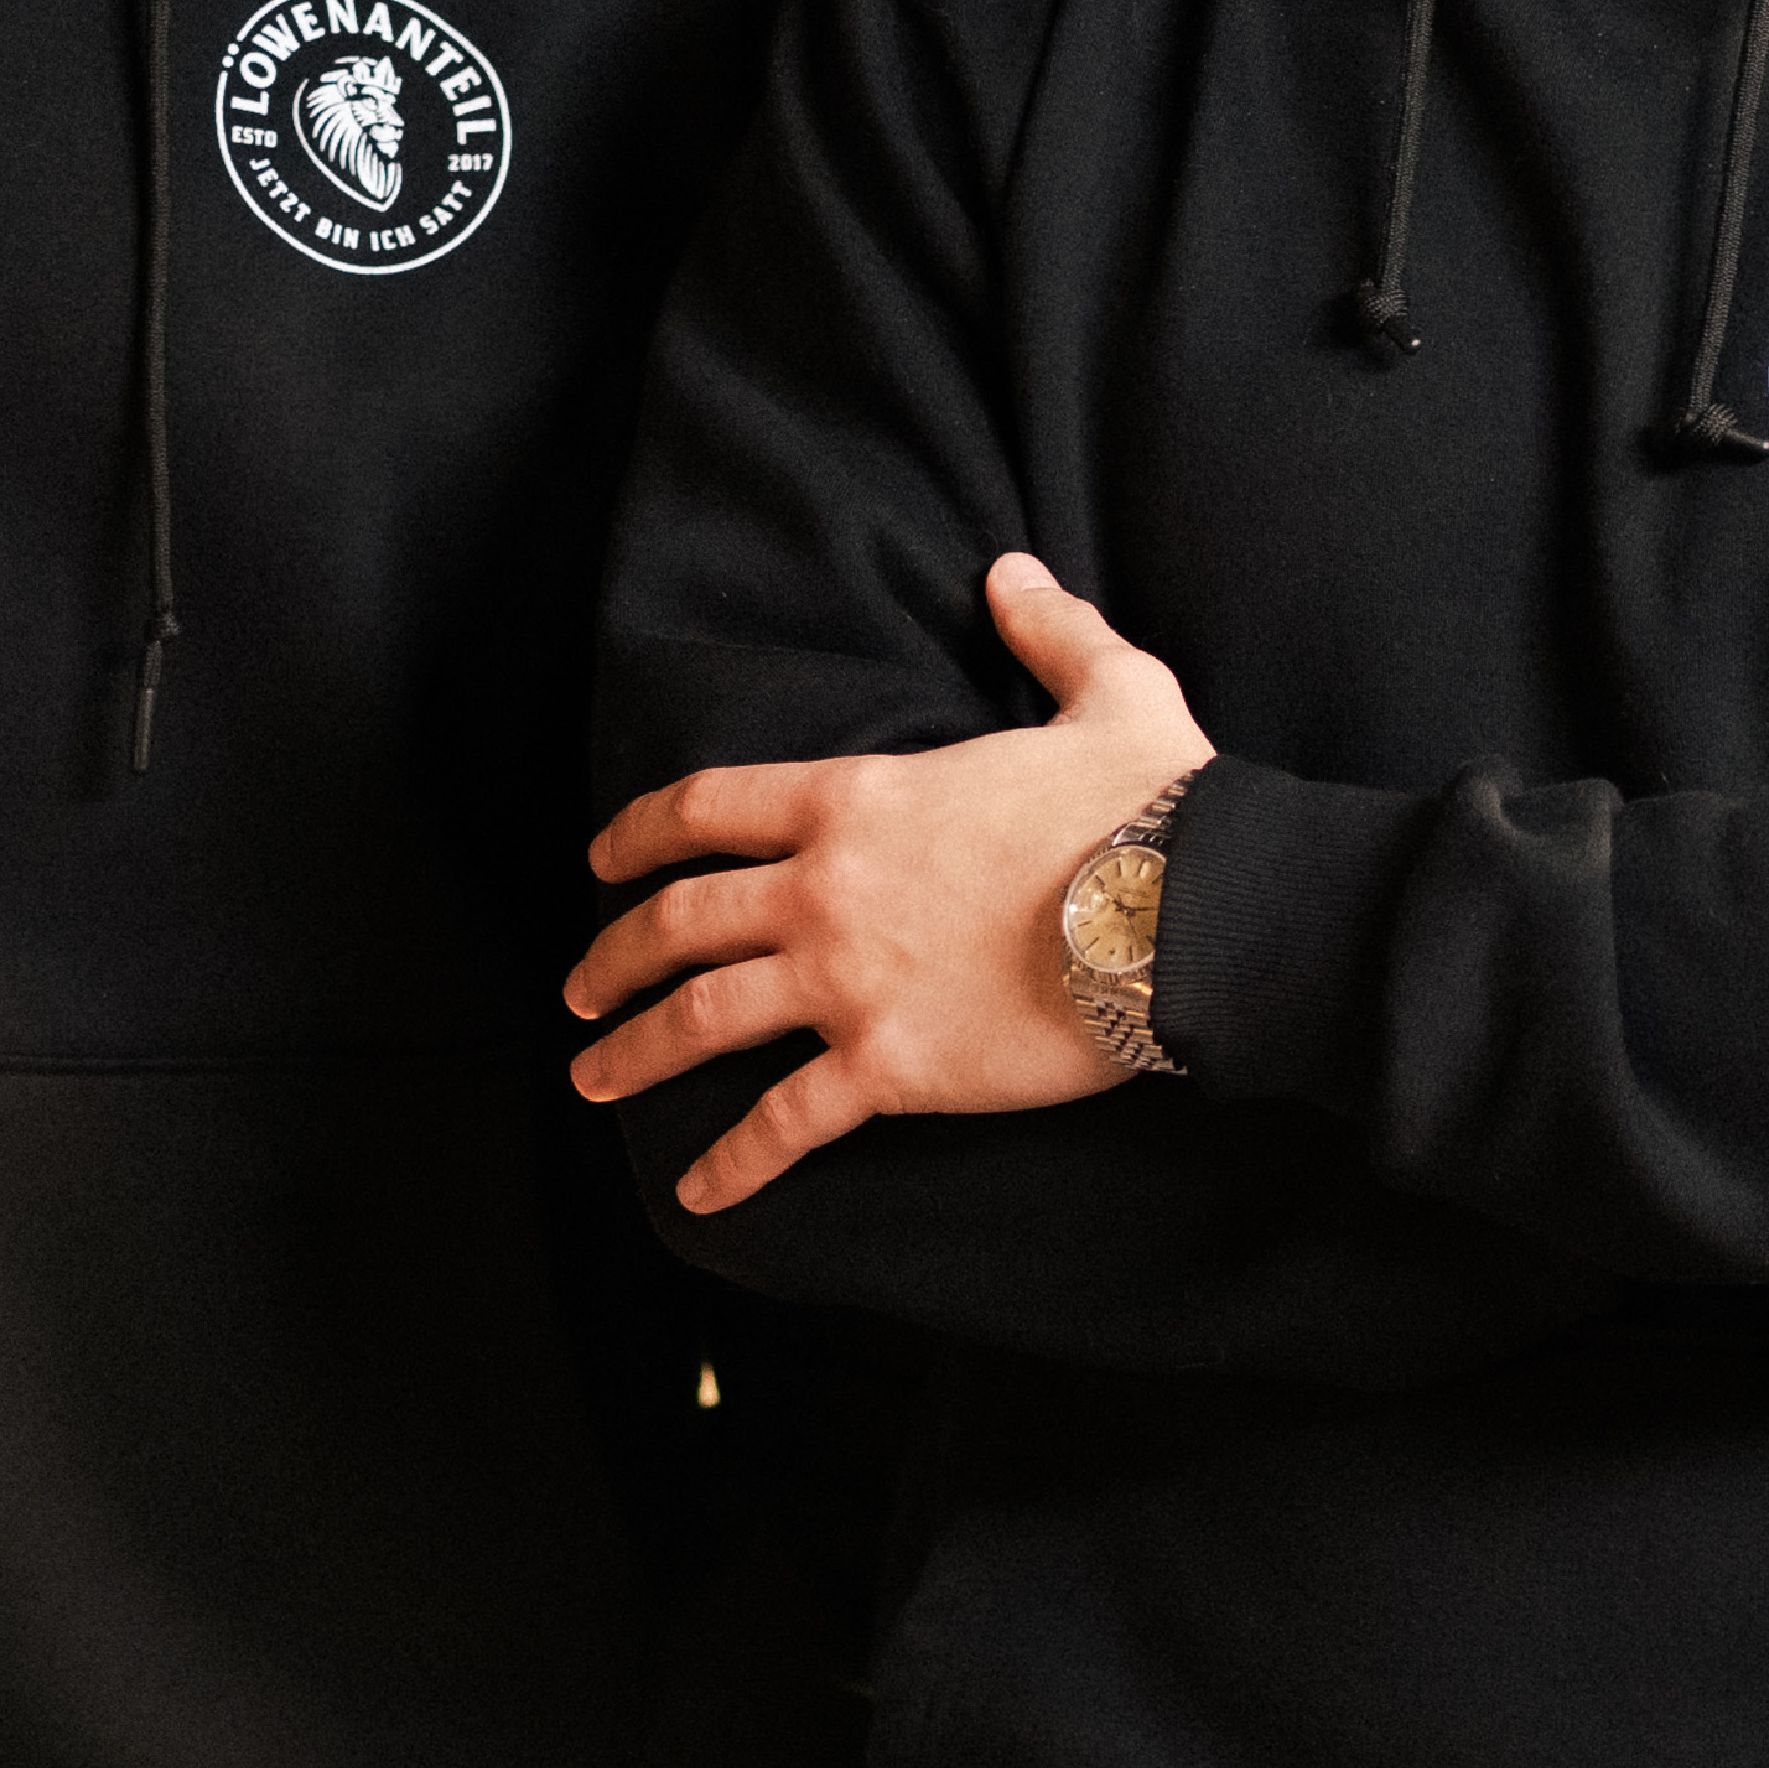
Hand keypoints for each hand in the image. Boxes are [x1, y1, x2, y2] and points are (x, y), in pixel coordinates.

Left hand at [565, 552, 1211, 1211]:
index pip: (707, 808)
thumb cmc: (1153, 803)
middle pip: (679, 921)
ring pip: (703, 1021)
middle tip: (577, 991)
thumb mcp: (1108, 691)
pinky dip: (733, 1164)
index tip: (599, 860)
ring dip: (636, 1053)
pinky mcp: (890, 1068)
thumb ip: (1047, 631)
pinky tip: (696, 1194)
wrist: (1191, 910)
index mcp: (856, 798)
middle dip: (612, 956)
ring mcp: (847, 982)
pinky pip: (787, 1124)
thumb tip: (1012, 574)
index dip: (639, 833)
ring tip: (592, 1078)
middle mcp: (825, 889)